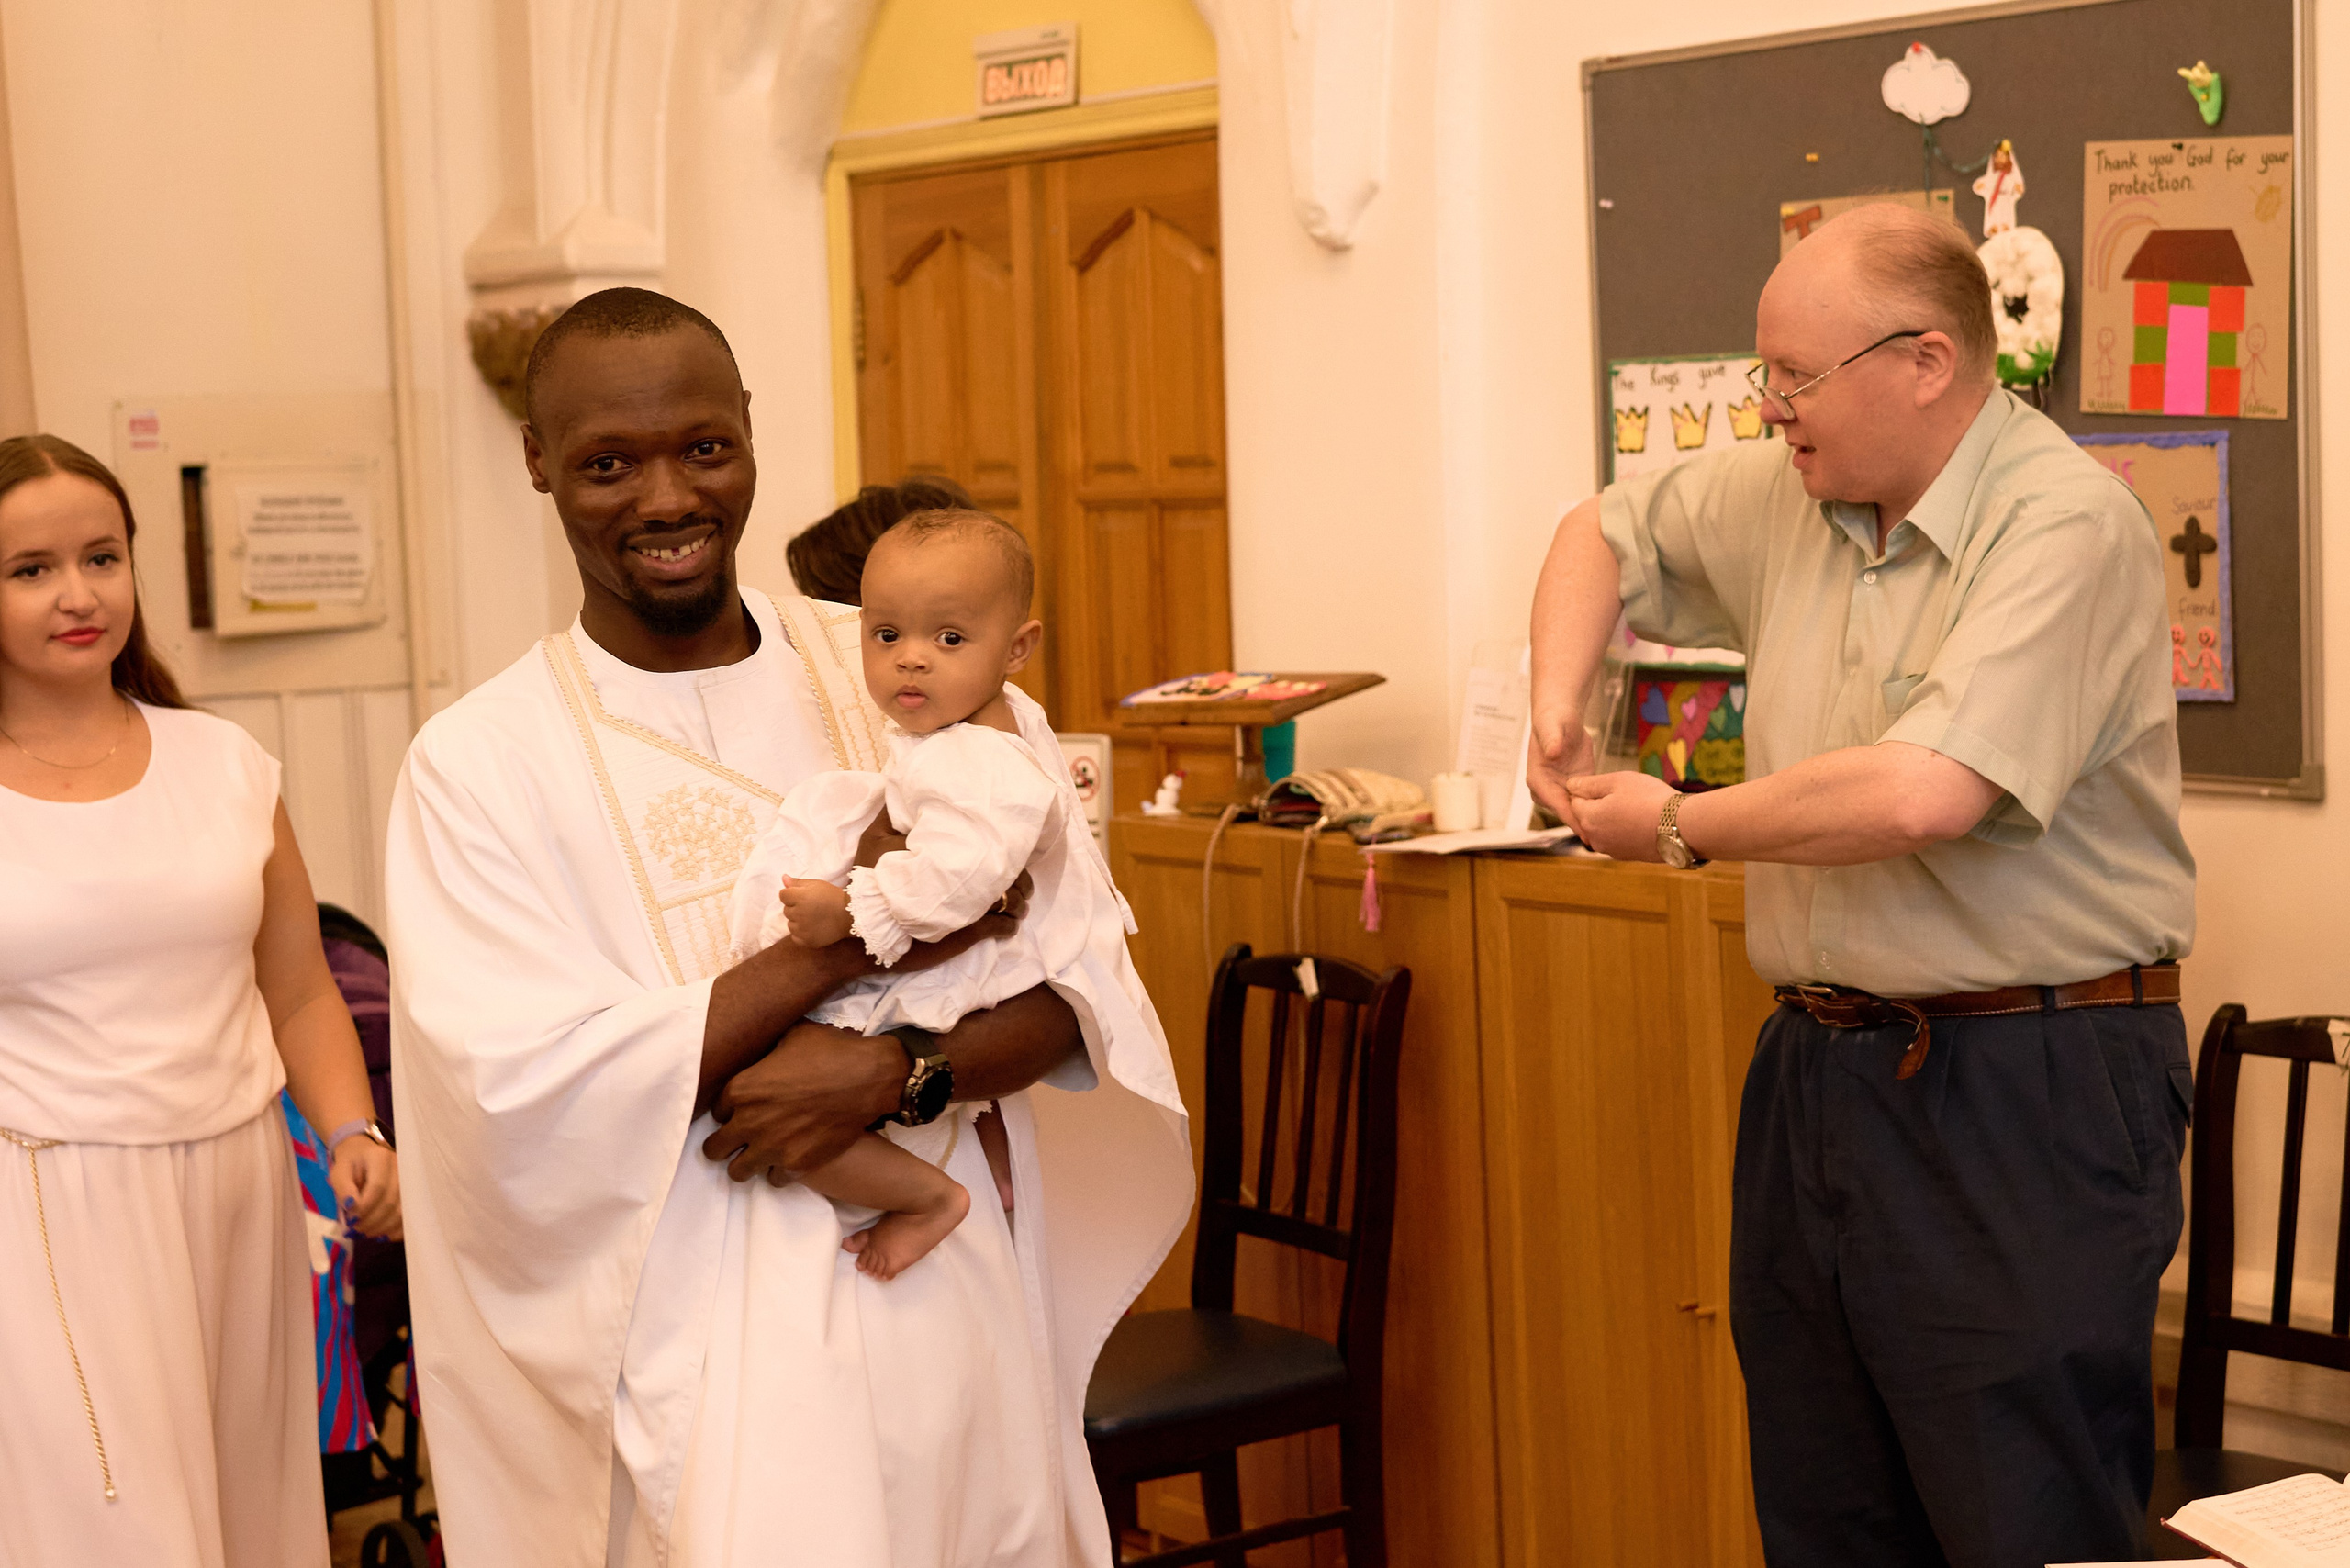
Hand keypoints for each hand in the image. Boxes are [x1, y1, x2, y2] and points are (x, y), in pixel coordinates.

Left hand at [330, 1137, 402, 1240]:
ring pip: (402, 1212)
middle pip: (391, 1202)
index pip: (378, 1187)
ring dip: (381, 1228)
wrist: (365, 1155)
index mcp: (380, 1159)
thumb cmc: (351, 1164)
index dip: (364, 1208)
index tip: (349, 1220)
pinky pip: (408, 1218)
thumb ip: (343, 1189)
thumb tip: (351, 1208)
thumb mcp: (339, 1172)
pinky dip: (394, 1231)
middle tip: (354, 1231)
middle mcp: (401, 1169)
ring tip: (364, 1233)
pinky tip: (380, 1234)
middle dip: (370, 1222)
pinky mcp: (413, 1194)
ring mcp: (410, 1182)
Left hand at [703, 1022, 901, 1181]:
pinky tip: (788, 1159)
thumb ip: (768, 1050)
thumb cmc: (832, 1050)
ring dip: (746, 1163)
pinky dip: (778, 1171)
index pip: (715, 1112)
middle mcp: (750, 1122)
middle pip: (714, 1148)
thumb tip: (766, 1048)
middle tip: (741, 1139)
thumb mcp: (792, 1036)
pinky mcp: (797, 1165)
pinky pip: (773, 1180)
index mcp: (742, 1089)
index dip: (729, 1111)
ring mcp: (772, 1147)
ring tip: (761, 1154)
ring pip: (737, 1172)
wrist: (869, 1077)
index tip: (742, 1111)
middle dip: (725, 1143)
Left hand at [781, 877, 852, 947]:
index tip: (804, 896)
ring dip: (798, 921)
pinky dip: (801, 933)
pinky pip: (795, 937)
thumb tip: (783, 878)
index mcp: (800, 897)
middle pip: (786, 910)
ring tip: (813, 918)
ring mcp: (802, 929)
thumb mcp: (817, 884)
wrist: (850, 915)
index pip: (783, 895)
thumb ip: (797, 882)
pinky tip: (813, 928)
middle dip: (795, 908)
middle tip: (811, 907)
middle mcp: (799, 913)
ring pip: (790, 924)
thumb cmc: (833, 897)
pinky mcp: (807, 941)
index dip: (792, 894)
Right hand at [849, 803, 1029, 918]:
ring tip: (1017, 902)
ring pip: (1014, 900)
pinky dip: (1010, 924)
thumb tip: (903, 786)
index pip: (993, 842)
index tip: (1007, 846)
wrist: (862, 929)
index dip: (1005, 845)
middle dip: (1019, 877)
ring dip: (1018, 901)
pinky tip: (1009, 922)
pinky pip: (1005, 926)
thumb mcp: (874, 837)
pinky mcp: (971, 933)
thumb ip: (894, 812)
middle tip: (1017, 879)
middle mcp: (968, 876)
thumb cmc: (870, 881)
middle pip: (1012, 872)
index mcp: (951, 850)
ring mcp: (973, 907)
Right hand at [1528, 709, 1598, 830]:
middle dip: (1583, 827)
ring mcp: (1559, 790)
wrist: (1560, 718)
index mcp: (1538, 780)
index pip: (1557, 805)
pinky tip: (1612, 822)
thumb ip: (1552, 741)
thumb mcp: (1553, 729)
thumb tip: (1552, 753)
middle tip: (1603, 842)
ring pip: (1575, 811)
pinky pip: (1583, 803)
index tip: (1586, 834)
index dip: (1572, 820)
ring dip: (1590, 822)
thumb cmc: (1554, 722)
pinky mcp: (1573, 787)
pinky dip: (1595, 811)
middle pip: (1566, 814)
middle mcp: (1546, 790)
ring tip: (1610, 838)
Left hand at [1562, 769, 1676, 860]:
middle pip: (1587, 816)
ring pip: (1602, 828)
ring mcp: (1610, 850)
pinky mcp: (1626, 857)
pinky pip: (1617, 838)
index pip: (1574, 800)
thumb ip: (1589, 784)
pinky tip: (1641, 821)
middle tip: (1625, 795)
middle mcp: (1594, 839)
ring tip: (1635, 807)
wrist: (1681, 827)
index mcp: (1588, 818)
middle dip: (1599, 805)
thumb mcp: (1617, 781)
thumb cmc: (1649, 799)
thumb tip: (1569, 785)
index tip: (1611, 785)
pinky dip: (1624, 830)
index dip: (1590, 789)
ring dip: (1612, 818)